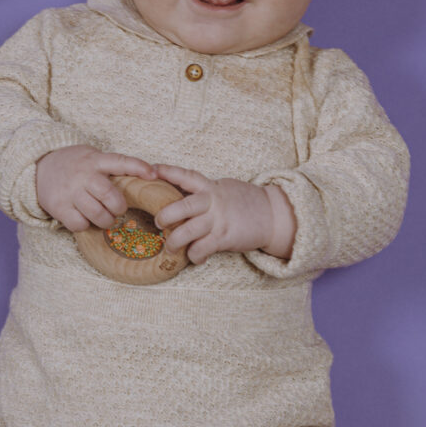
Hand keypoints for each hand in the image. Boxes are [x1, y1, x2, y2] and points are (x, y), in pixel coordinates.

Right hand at [36, 145, 156, 231]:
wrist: (39, 167)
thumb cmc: (74, 164)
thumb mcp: (92, 157)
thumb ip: (110, 166)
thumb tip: (145, 177)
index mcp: (95, 160)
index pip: (120, 162)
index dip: (138, 167)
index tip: (153, 175)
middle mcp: (83, 174)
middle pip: (109, 195)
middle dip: (119, 207)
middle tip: (119, 209)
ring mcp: (70, 191)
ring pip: (96, 213)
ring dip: (106, 220)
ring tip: (105, 218)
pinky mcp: (58, 206)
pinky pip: (79, 223)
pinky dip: (85, 225)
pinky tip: (84, 219)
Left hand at [153, 164, 293, 264]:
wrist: (273, 216)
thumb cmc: (246, 202)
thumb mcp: (224, 189)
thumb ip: (205, 191)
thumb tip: (181, 195)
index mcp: (211, 187)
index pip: (187, 176)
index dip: (169, 172)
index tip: (152, 170)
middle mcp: (213, 202)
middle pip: (182, 207)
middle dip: (165, 215)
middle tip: (158, 222)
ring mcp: (218, 220)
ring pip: (187, 231)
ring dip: (174, 242)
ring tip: (169, 248)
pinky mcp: (224, 238)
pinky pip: (201, 249)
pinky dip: (195, 256)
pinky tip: (196, 257)